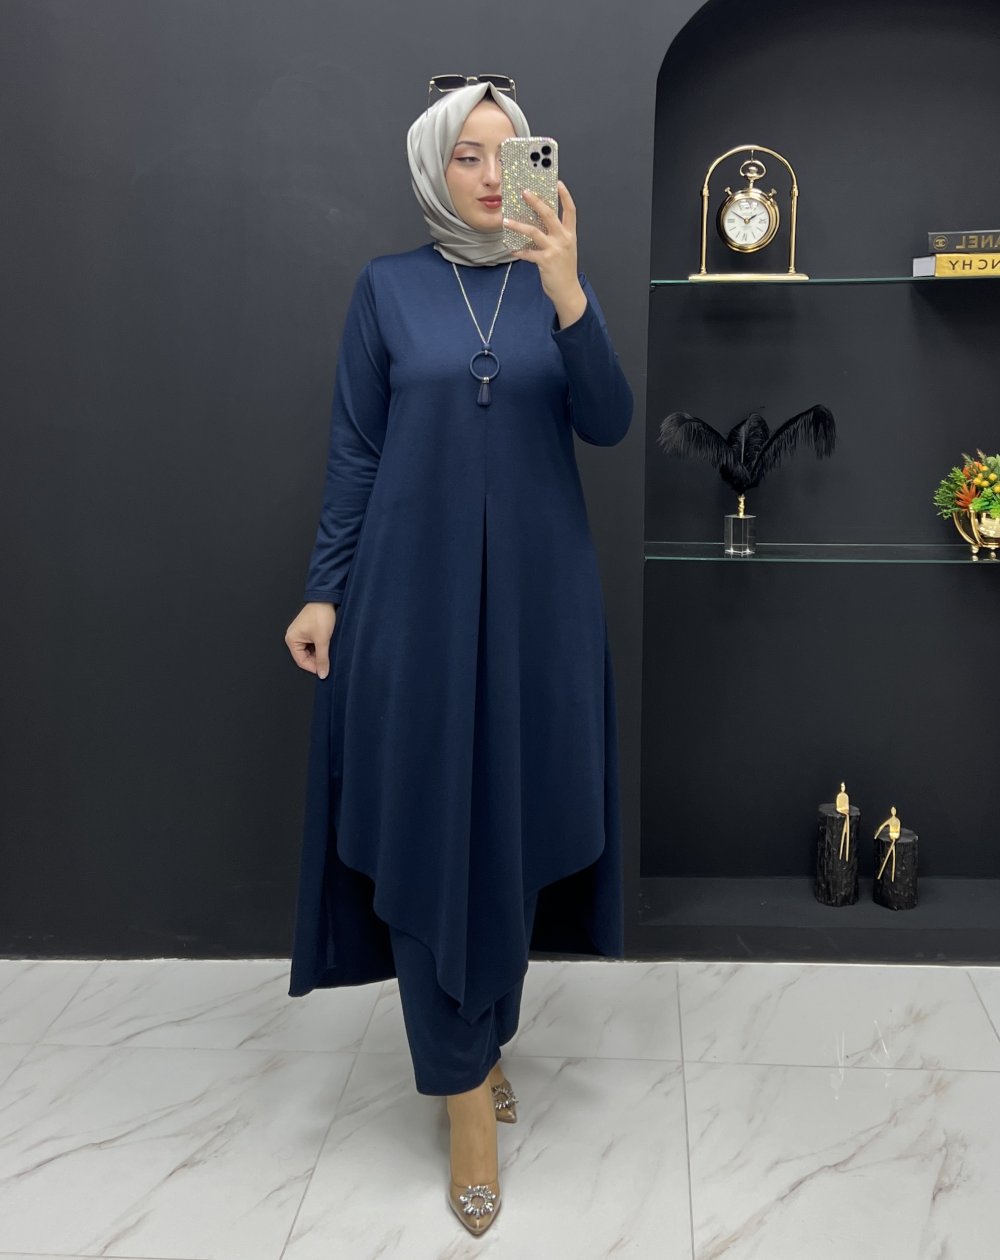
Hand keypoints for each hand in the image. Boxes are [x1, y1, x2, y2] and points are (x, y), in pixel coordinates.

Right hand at [285, 602, 336, 677]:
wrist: (325, 599)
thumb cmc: (320, 615)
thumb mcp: (322, 640)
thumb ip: (322, 658)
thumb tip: (322, 673)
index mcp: (291, 640)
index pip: (301, 661)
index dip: (313, 667)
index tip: (324, 671)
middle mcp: (293, 637)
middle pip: (305, 657)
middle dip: (317, 659)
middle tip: (328, 660)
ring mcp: (300, 634)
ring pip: (310, 651)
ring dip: (319, 653)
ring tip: (328, 649)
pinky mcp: (307, 631)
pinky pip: (312, 644)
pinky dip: (319, 646)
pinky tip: (327, 644)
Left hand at [505, 180, 585, 326]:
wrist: (568, 290)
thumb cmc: (564, 270)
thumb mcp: (565, 249)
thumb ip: (555, 235)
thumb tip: (539, 223)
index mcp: (569, 234)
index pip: (570, 210)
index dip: (565, 195)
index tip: (558, 182)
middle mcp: (563, 239)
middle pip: (549, 214)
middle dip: (536, 201)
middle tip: (524, 192)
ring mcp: (555, 250)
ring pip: (534, 231)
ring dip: (518, 225)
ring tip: (506, 220)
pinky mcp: (545, 261)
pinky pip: (528, 253)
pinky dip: (518, 251)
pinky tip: (510, 249)